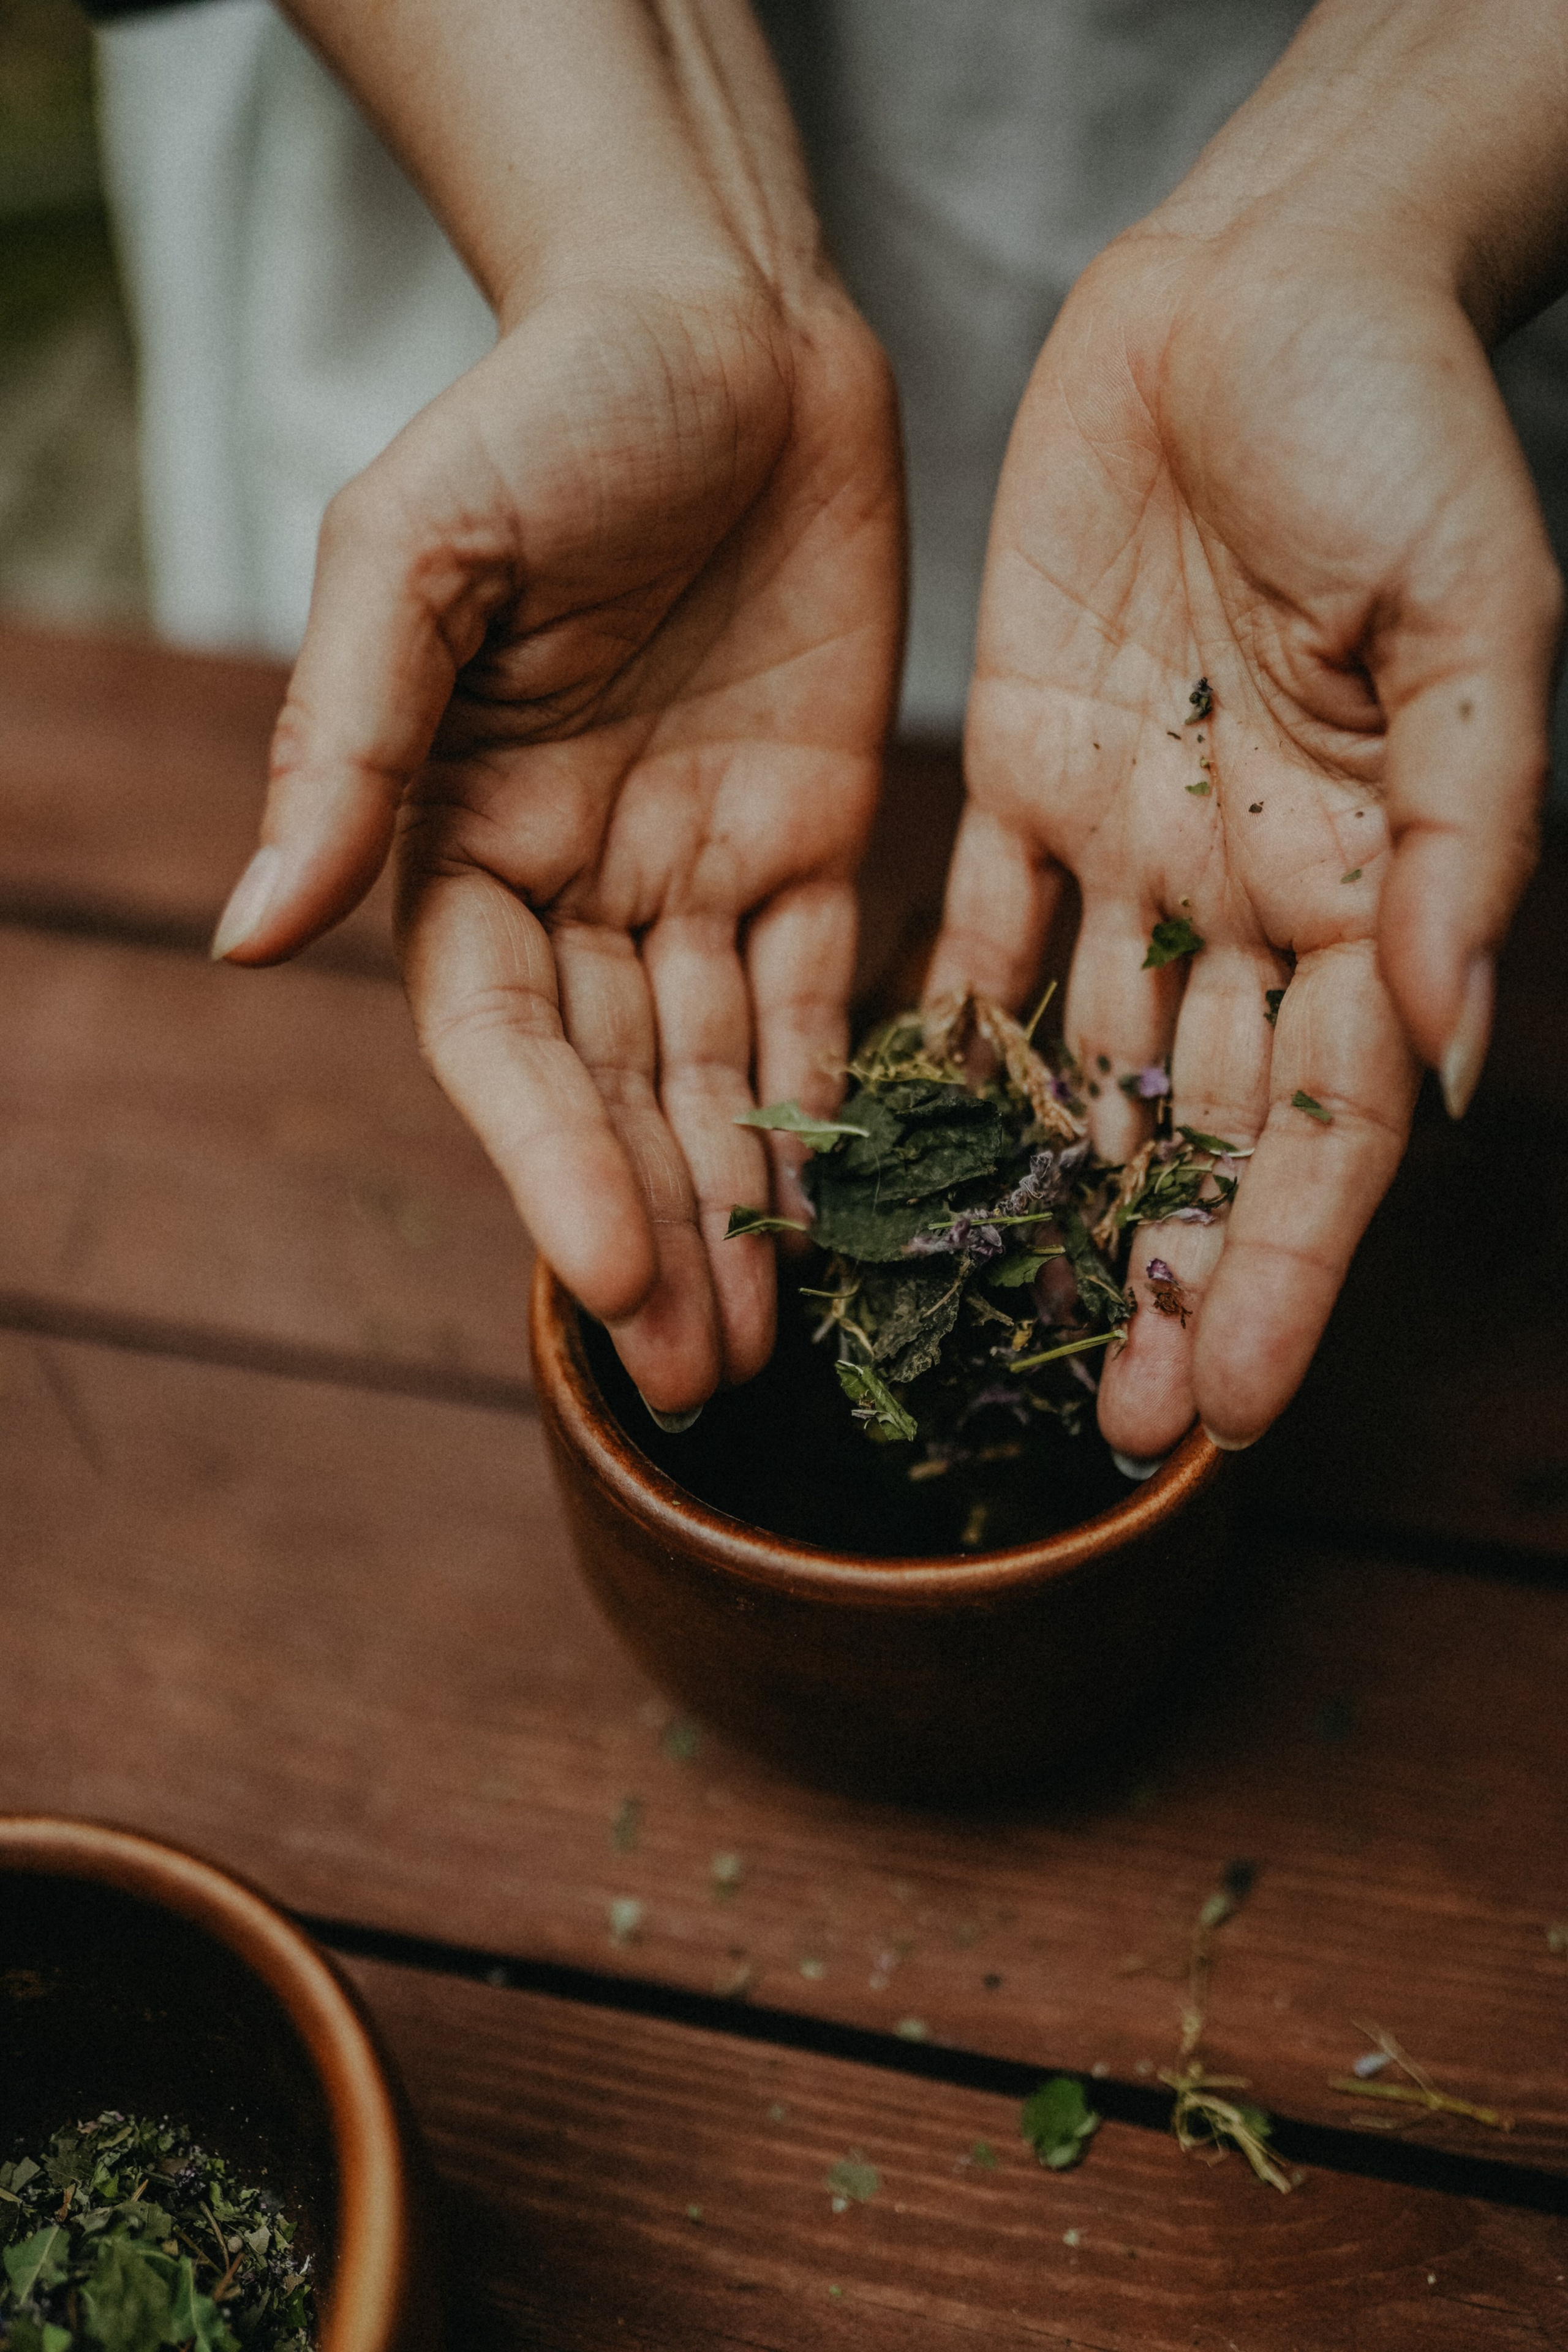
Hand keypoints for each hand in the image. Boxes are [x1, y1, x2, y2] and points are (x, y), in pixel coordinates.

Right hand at [212, 4, 902, 1419]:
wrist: (720, 315)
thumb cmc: (546, 409)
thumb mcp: (413, 554)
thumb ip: (345, 745)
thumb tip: (246, 936)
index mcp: (465, 834)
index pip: (501, 1036)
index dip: (549, 1156)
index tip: (609, 1273)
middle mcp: (580, 878)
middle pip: (616, 1090)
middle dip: (657, 1230)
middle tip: (703, 1382)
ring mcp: (703, 867)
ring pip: (722, 1070)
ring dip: (745, 1208)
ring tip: (777, 1354)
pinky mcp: (821, 835)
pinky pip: (828, 993)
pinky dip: (839, 1103)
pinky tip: (861, 1218)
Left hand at [930, 215, 1559, 1454]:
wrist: (1259, 291)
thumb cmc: (1402, 427)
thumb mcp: (1476, 614)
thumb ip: (1463, 832)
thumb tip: (1448, 1040)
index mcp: (1369, 881)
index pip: (1330, 1119)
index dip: (1288, 1265)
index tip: (1235, 1403)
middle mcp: (1249, 895)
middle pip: (1199, 1126)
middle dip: (1160, 1272)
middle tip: (1106, 1420)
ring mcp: (1134, 848)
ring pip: (1079, 1064)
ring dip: (1034, 1196)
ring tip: (969, 1326)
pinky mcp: (1027, 784)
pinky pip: (974, 943)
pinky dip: (936, 1044)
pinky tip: (882, 1152)